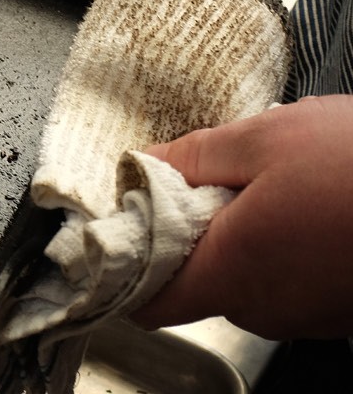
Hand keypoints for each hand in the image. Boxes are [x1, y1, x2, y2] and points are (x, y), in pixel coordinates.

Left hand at [127, 94, 352, 338]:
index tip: (123, 223)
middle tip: (213, 178)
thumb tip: (141, 166)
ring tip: (277, 184)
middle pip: (195, 284)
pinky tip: (313, 205)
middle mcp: (266, 309)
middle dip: (191, 232)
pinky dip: (285, 246)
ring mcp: (309, 316)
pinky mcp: (340, 310)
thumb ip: (189, 158)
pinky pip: (289, 282)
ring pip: (244, 280)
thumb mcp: (264, 138)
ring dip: (243, 235)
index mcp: (232, 271)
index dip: (124, 263)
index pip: (146, 300)